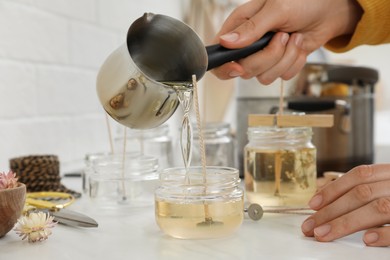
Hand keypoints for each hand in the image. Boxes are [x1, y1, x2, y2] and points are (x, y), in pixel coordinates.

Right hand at [212, 0, 362, 83]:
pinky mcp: (279, 64)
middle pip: (245, 70)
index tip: (238, 67)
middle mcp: (248, 45)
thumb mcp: (276, 9)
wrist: (329, 9)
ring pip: (264, 77)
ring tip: (292, 38)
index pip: (219, 55)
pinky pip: (282, 76)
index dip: (225, 66)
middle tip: (281, 37)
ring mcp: (264, 56)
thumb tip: (226, 41)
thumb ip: (251, 28)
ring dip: (285, 59)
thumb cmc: (303, 0)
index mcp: (240, 27)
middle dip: (268, 57)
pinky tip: (298, 45)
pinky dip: (295, 62)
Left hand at [301, 164, 389, 246]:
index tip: (312, 204)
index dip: (333, 189)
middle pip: (361, 194)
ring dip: (346, 222)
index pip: (359, 176)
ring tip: (324, 233)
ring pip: (378, 209)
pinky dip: (383, 234)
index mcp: (389, 173)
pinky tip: (367, 239)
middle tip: (310, 226)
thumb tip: (323, 204)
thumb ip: (361, 193)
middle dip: (331, 210)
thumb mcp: (383, 188)